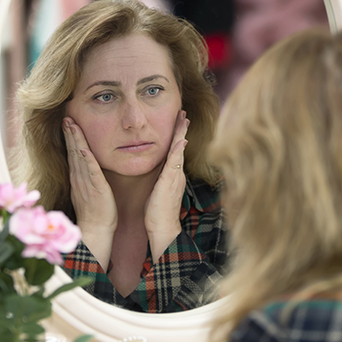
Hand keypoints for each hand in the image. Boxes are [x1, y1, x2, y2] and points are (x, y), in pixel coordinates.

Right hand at [63, 117, 116, 269]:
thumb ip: (86, 175)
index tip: (67, 121)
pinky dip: (87, 159)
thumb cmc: (95, 210)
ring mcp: (86, 182)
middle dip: (69, 133)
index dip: (70, 136)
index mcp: (78, 176)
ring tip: (71, 124)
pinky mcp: (96, 188)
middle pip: (72, 150)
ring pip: (79, 157)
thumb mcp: (88, 188)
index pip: (72, 152)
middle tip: (66, 116)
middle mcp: (79, 176)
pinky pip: (91, 171)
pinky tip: (84, 148)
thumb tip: (86, 162)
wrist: (96, 229)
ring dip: (75, 140)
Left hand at [145, 110, 188, 261]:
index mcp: (172, 174)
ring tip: (184, 120)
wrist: (163, 228)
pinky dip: (178, 152)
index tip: (178, 121)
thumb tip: (160, 169)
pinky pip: (175, 164)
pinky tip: (180, 141)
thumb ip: (161, 178)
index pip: (175, 151)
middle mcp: (176, 173)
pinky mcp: (170, 183)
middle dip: (182, 129)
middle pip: (180, 147)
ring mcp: (175, 177)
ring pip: (179, 151)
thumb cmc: (158, 211)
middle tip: (183, 113)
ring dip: (181, 135)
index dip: (177, 136)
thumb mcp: (158, 189)